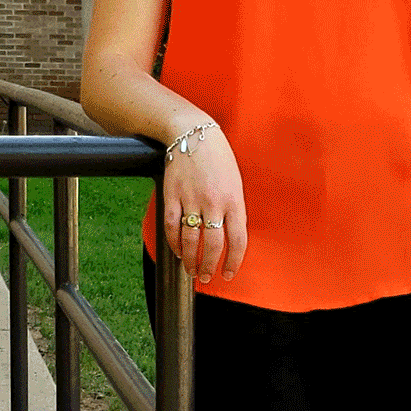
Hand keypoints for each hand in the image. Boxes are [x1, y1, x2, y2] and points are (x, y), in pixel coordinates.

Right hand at [162, 123, 247, 283]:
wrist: (193, 133)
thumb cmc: (218, 158)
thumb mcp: (235, 182)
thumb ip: (233, 209)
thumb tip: (230, 238)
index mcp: (234, 199)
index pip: (238, 240)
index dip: (234, 262)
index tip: (229, 273)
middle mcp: (214, 202)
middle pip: (213, 245)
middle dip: (210, 266)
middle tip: (208, 277)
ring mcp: (191, 199)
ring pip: (190, 240)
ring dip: (191, 260)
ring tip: (192, 270)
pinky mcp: (172, 196)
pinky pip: (172, 227)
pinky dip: (174, 244)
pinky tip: (178, 252)